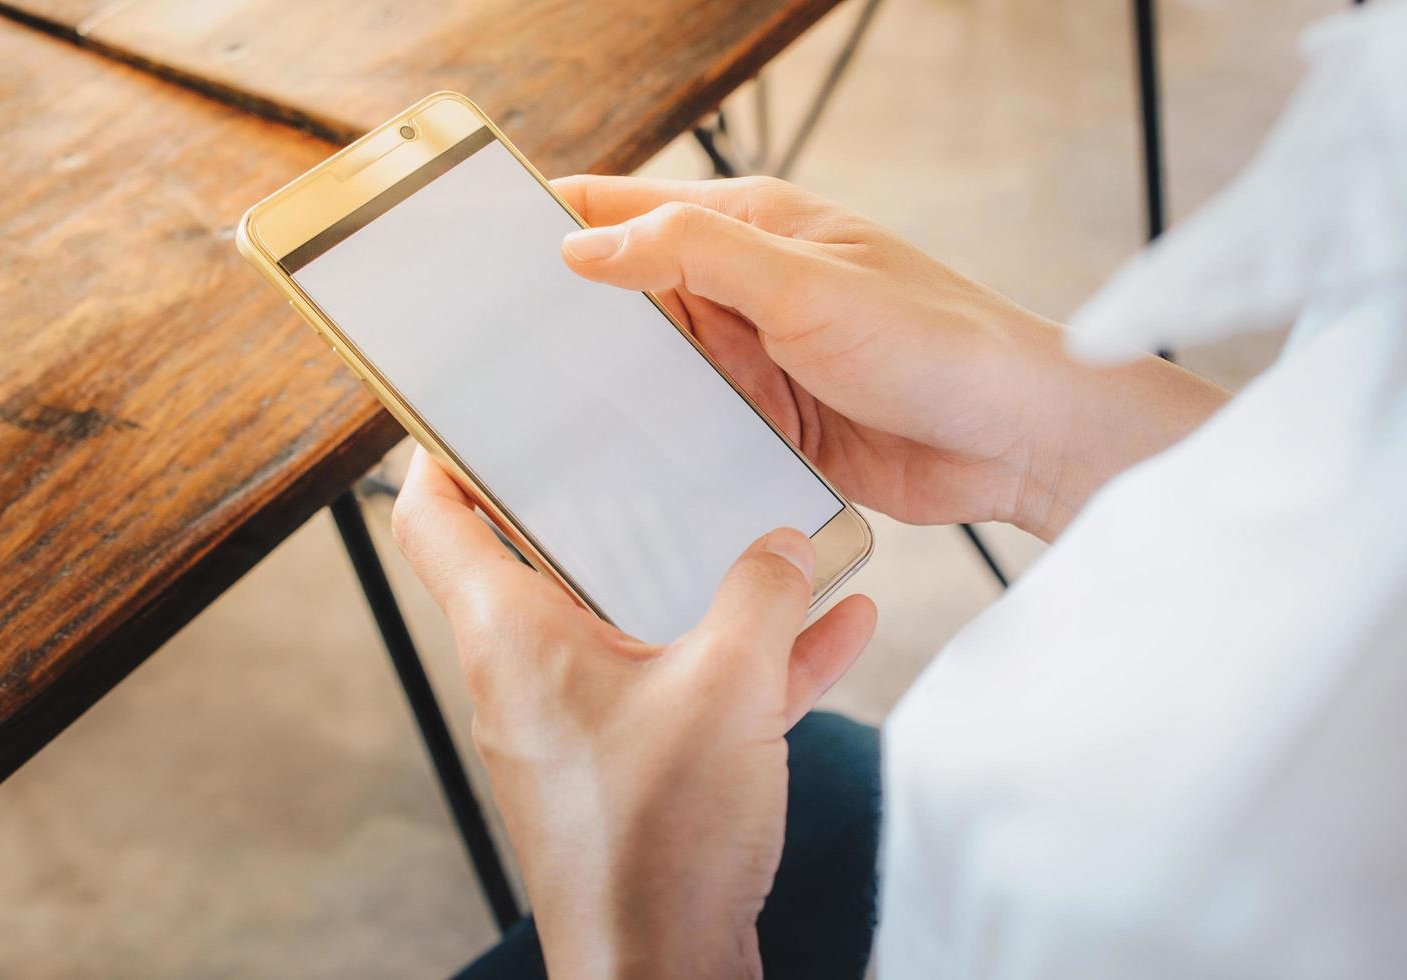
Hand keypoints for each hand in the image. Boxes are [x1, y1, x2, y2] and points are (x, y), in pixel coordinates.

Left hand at [393, 449, 876, 977]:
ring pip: (631, 623)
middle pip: (546, 559)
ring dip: (699, 586)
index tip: (472, 412)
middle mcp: (530, 673)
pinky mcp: (629, 766)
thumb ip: (761, 597)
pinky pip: (683, 685)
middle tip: (648, 454)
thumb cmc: (657, 845)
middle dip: (606, 507)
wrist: (666, 969)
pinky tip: (829, 630)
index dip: (444, 454)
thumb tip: (783, 546)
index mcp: (513, 635)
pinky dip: (743, 657)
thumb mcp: (728, 687)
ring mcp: (579, 722)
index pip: (434, 520)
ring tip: (772, 541)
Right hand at [554, 175, 1227, 541]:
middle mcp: (746, 291)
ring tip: (533, 411)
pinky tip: (617, 461)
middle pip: (631, 295)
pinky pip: (693, 426)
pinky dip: (658, 438)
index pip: (630, 207)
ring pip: (656, 368)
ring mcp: (756, 361)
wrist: (1017, 439)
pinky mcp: (769, 426)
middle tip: (489, 346)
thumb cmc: (935, 340)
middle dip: (570, 315)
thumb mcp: (805, 283)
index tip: (479, 242)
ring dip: (614, 386)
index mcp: (752, 228)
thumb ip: (696, 255)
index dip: (557, 218)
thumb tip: (586, 247)